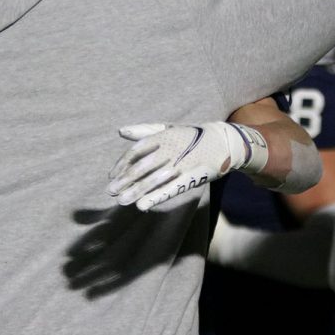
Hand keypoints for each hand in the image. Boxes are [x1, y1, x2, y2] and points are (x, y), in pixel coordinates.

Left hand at [107, 121, 267, 210]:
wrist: (223, 141)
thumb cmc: (191, 136)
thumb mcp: (168, 129)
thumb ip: (144, 131)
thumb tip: (121, 131)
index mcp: (163, 137)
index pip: (136, 151)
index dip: (122, 164)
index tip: (112, 175)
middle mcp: (170, 149)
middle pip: (142, 167)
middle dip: (124, 180)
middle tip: (110, 191)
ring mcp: (182, 163)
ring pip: (154, 180)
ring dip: (136, 191)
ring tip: (121, 201)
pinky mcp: (193, 176)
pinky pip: (171, 188)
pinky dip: (156, 197)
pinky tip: (142, 205)